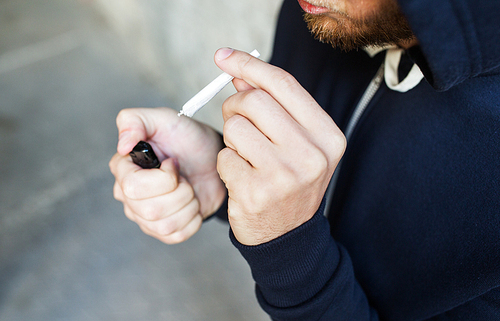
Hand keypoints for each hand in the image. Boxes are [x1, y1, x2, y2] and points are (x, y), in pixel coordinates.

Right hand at [109, 107, 225, 243]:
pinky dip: (193, 219)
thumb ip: (135, 121)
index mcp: (123, 169)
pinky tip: (193, 204)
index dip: (162, 179)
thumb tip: (121, 145)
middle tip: (184, 177)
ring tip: (190, 188)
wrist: (213, 160)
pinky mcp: (163, 231)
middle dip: (179, 192)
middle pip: (150, 210)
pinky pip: (176, 235)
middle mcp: (128, 196)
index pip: (132, 188)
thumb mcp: (165, 119)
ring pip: (163, 225)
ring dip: (188, 205)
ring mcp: (144, 216)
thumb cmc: (188, 138)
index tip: (174, 163)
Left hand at [215, 48, 345, 245]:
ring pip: (234, 127)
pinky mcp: (255, 192)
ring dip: (231, 138)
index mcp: (327, 136)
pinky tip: (241, 177)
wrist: (287, 236)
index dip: (249, 65)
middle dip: (235, 106)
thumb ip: (274, 106)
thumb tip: (241, 74)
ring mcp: (284, 175)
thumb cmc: (290, 181)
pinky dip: (226, 162)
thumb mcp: (296, 143)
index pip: (284, 84)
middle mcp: (311, 154)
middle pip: (254, 101)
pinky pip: (224, 156)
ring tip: (245, 155)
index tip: (223, 56)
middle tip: (237, 121)